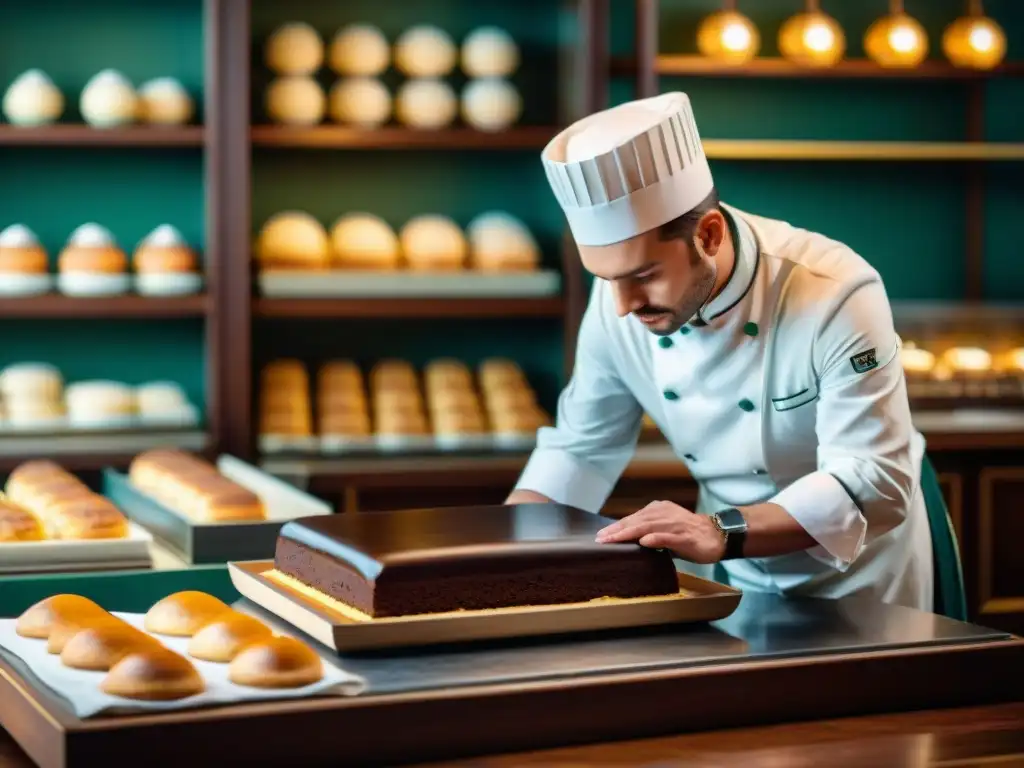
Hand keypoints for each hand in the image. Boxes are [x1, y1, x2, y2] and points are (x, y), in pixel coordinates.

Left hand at [595, 500, 725, 563]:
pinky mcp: (685, 537)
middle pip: (637, 521)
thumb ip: (649, 532)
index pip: (634, 518)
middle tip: (601, 538)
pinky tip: (643, 542)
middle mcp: (665, 514)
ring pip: (648, 527)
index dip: (617, 527)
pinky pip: (668, 537)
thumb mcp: (666, 530)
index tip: (601, 535)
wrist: (717, 535)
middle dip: (617, 530)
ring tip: (613, 539)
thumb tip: (629, 542)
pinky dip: (655, 539)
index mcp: (659, 510)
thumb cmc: (689, 534)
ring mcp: (675, 524)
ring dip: (629, 533)